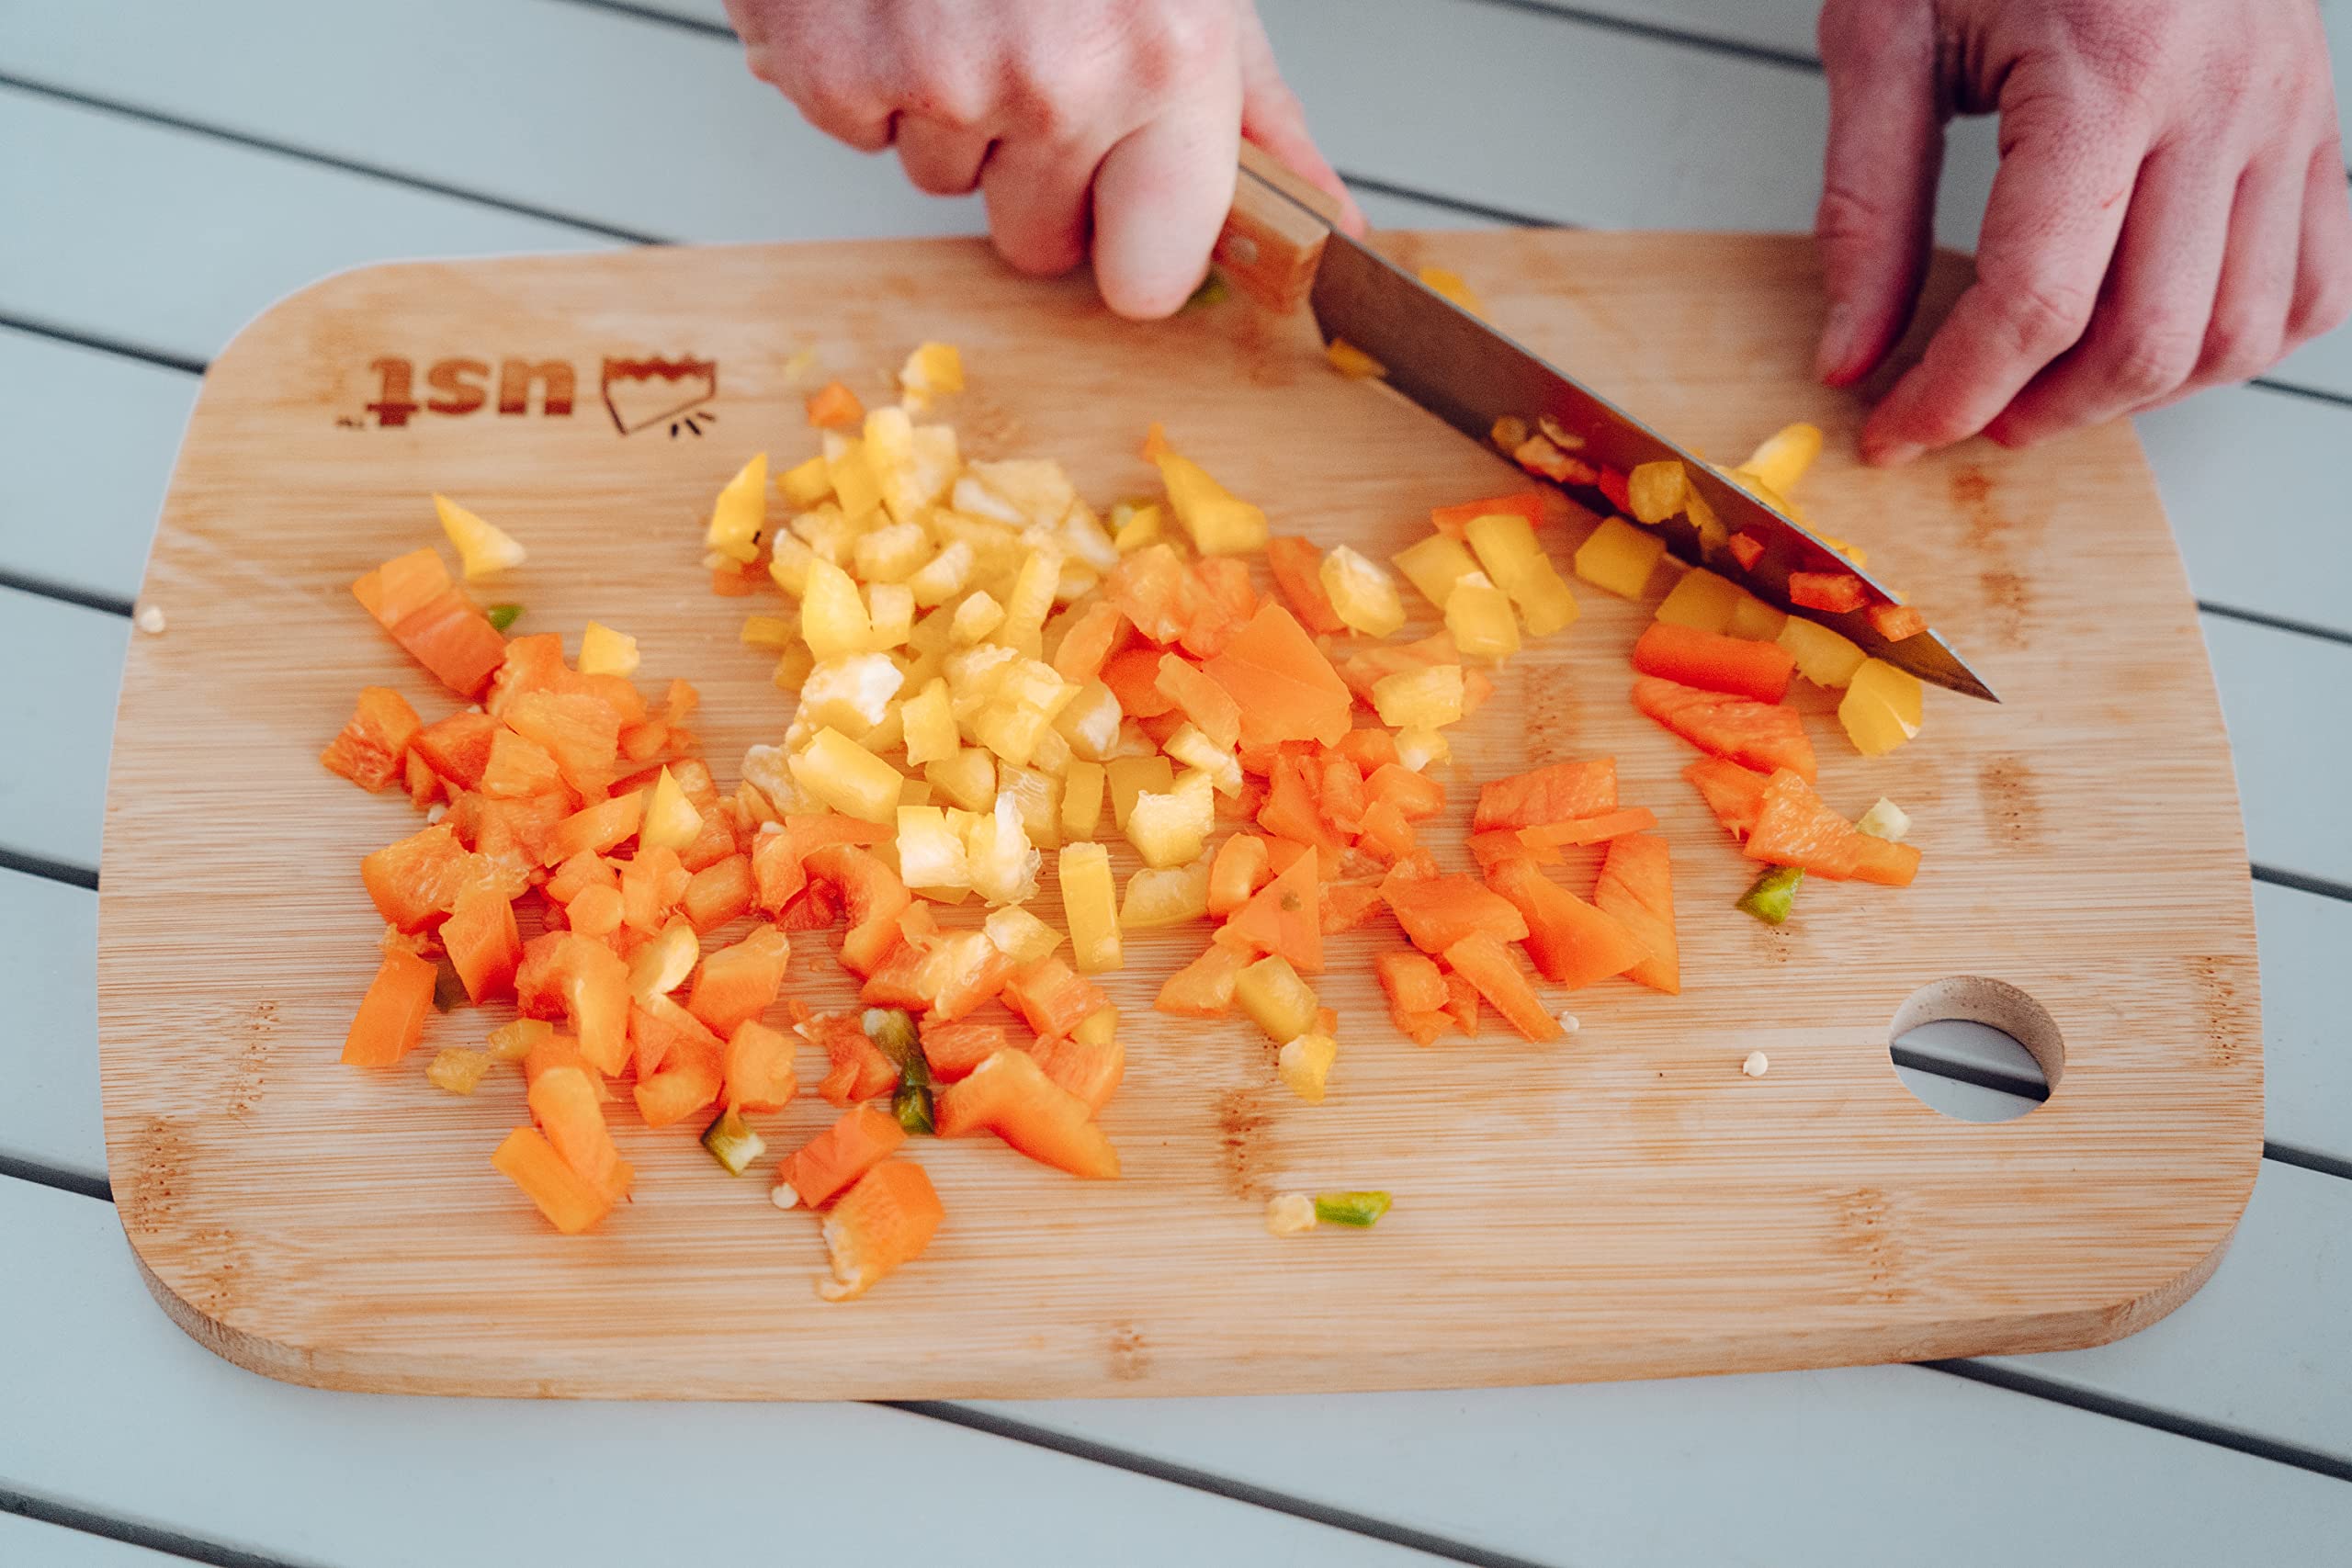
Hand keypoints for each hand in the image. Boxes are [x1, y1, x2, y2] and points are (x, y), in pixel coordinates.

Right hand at [724, 0, 1361, 318]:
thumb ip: (1255, 113)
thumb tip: (1331, 221)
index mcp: (1163, 57)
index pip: (1150, 278)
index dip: (1132, 246)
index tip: (1128, 208)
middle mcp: (1056, 80)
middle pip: (1035, 242)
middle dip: (1033, 176)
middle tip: (1036, 58)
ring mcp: (938, 82)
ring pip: (943, 181)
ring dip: (952, 111)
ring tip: (964, 2)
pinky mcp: (834, 72)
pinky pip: (861, 133)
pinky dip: (869, 75)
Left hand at [1812, 0, 2351, 462]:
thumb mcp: (1884, 34)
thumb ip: (1864, 208)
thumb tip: (1852, 354)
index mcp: (2106, 69)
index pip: (2035, 302)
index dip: (1953, 395)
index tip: (1894, 432)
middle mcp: (2222, 94)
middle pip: (2148, 339)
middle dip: (2039, 410)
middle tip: (1963, 412)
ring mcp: (2288, 107)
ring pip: (2240, 332)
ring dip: (2134, 394)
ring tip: (2044, 385)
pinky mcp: (2316, 115)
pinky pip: (2317, 282)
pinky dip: (2238, 340)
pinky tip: (2153, 335)